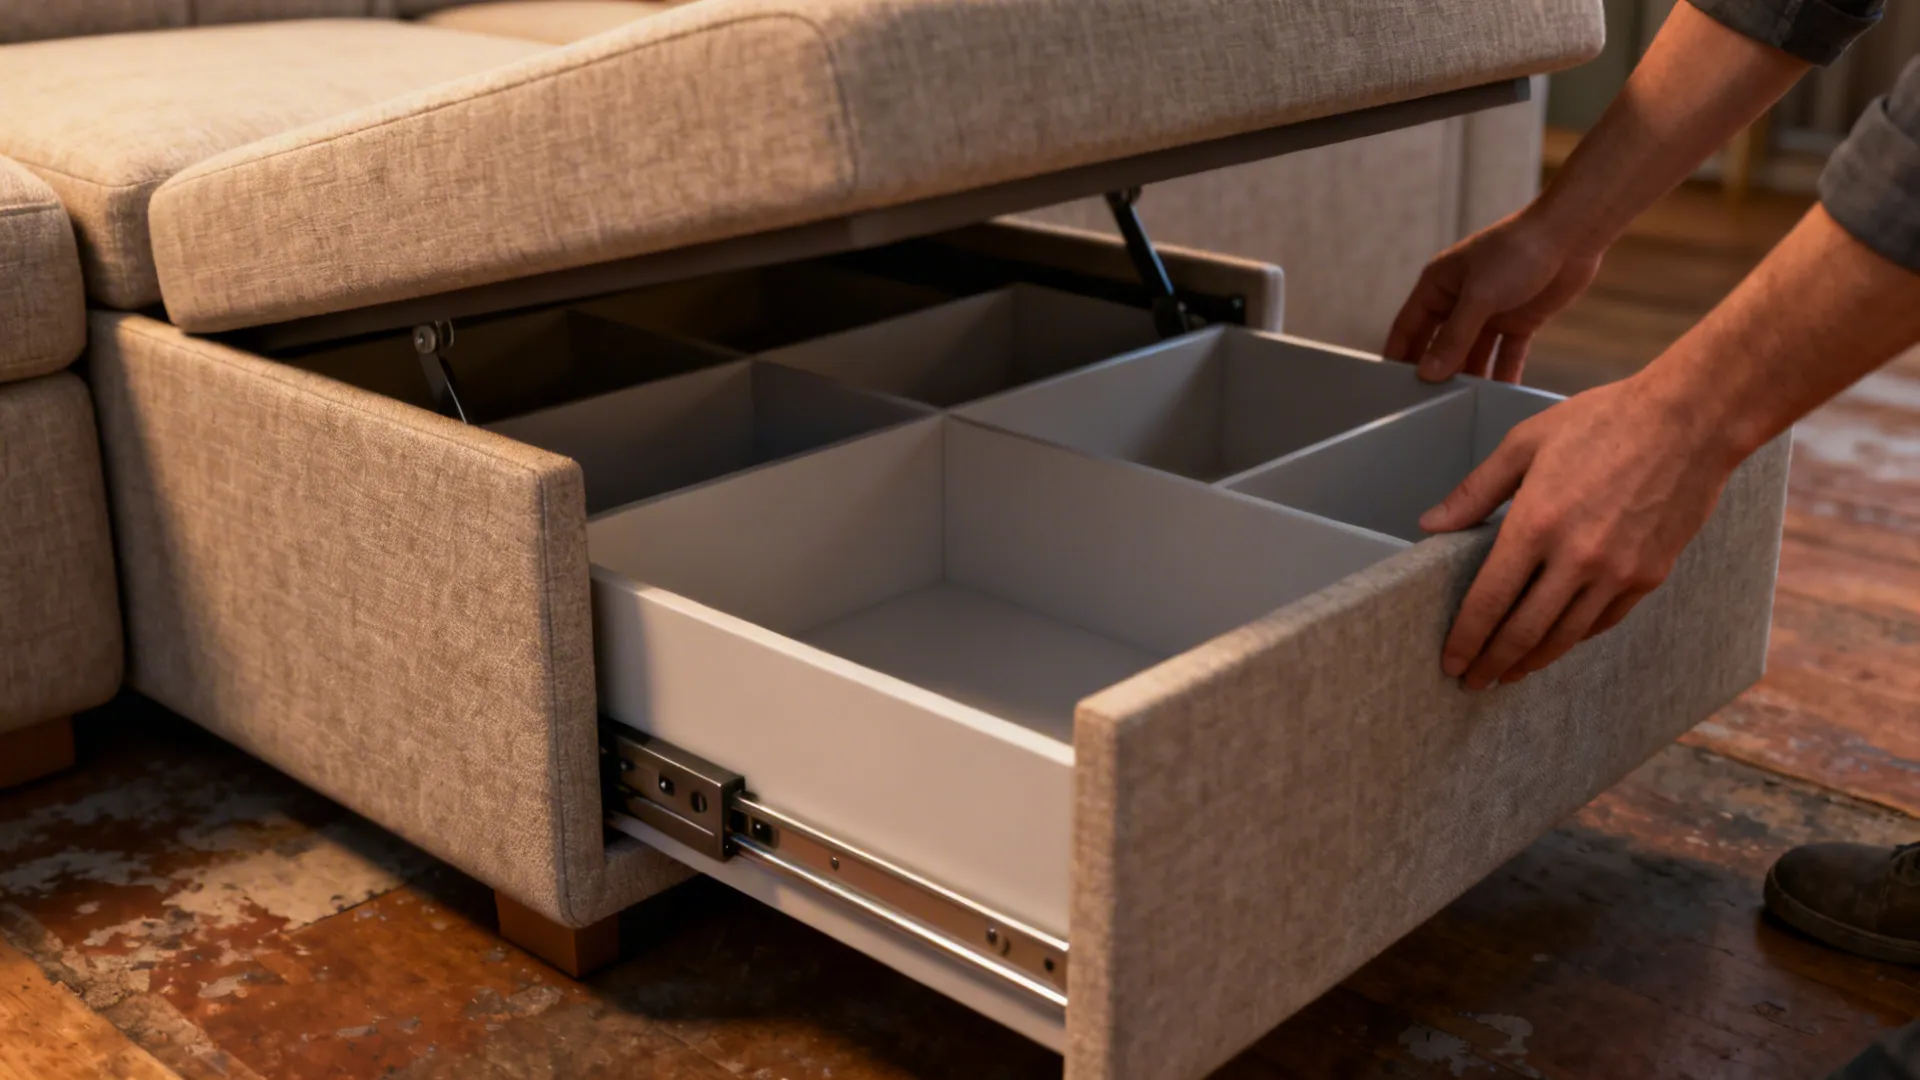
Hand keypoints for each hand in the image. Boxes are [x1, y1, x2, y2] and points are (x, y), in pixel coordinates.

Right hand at [1385, 211, 1602, 383]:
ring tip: (1463, 405)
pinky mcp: (1518, 320)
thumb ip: (1453, 338)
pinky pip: (1505, 353)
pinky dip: (1503, 372)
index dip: (1399, 353)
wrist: (1571, 234)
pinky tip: (1500, 396)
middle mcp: (1460, 299)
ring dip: (1470, 375)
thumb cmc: (1517, 251)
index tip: (1392, 386)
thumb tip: (1428, 373)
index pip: (1409, 325)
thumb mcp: (1479, 296)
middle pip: (1439, 343)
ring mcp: (1490, 311)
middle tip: (1428, 403)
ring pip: (1472, 352)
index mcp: (1439, 284)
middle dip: (1436, 369)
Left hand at [1420, 373, 1739, 688]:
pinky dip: (1573, 639)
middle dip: (1493, 663)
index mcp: (1537, 525)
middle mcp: (1576, 558)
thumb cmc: (1602, 422)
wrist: (1690, 421)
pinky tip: (1555, 643)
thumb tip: (1430, 525)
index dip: (1466, 638)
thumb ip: (1475, 491)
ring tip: (1509, 674)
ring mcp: (1617, 573)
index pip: (1490, 600)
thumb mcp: (1525, 443)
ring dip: (1532, 661)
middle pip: (1524, 631)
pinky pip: (1602, 622)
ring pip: (1565, 636)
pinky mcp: (1649, 576)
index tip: (1451, 660)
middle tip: (1471, 682)